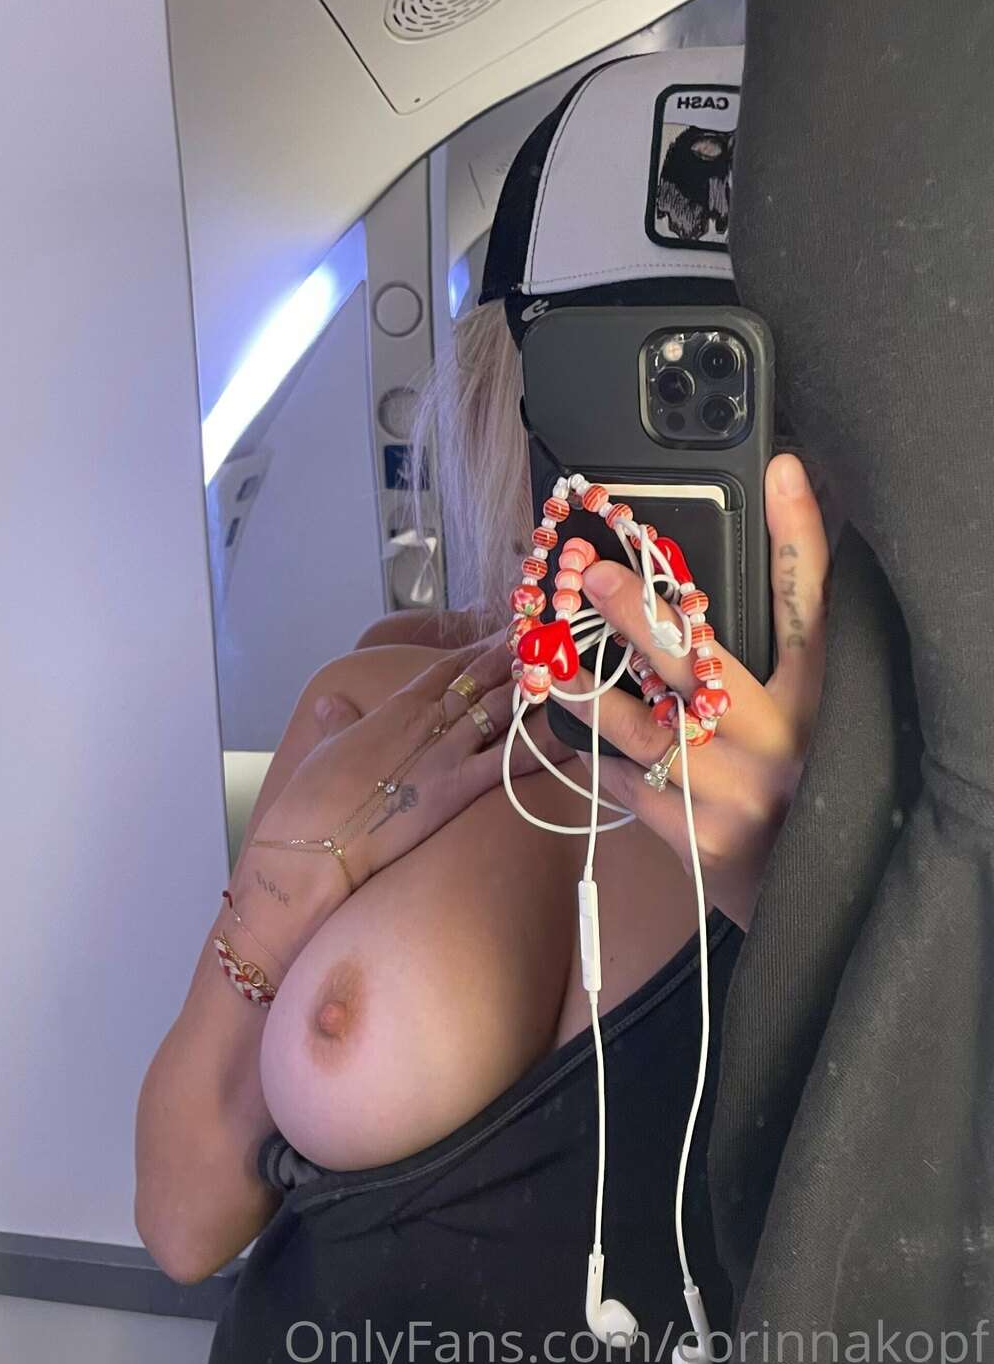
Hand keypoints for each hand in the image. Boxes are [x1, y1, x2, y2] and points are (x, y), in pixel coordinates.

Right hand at [240, 632, 574, 901]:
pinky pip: (508, 764)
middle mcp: (427, 723)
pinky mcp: (455, 790)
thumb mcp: (324, 749)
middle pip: (483, 679)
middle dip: (519, 656)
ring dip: (536, 688)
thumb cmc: (312, 799)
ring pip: (501, 711)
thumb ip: (338, 724)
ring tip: (571, 667)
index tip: (509, 629)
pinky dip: (540, 749)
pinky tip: (570, 736)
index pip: (448, 668)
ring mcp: (444, 755)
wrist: (312, 840)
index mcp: (396, 710)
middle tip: (554, 633)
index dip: (481, 647)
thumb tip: (331, 704)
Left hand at [557, 454, 829, 928]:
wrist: (808, 886)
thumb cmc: (807, 773)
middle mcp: (776, 743)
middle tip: (591, 574)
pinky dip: (594, 755)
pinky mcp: (690, 838)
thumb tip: (785, 489)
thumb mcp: (816, 697)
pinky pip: (624, 784)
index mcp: (816, 700)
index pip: (811, 606)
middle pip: (704, 663)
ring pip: (642, 730)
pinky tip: (572, 732)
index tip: (771, 476)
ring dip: (586, 690)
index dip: (794, 537)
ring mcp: (729, 793)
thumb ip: (797, 606)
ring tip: (546, 655)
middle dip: (640, 614)